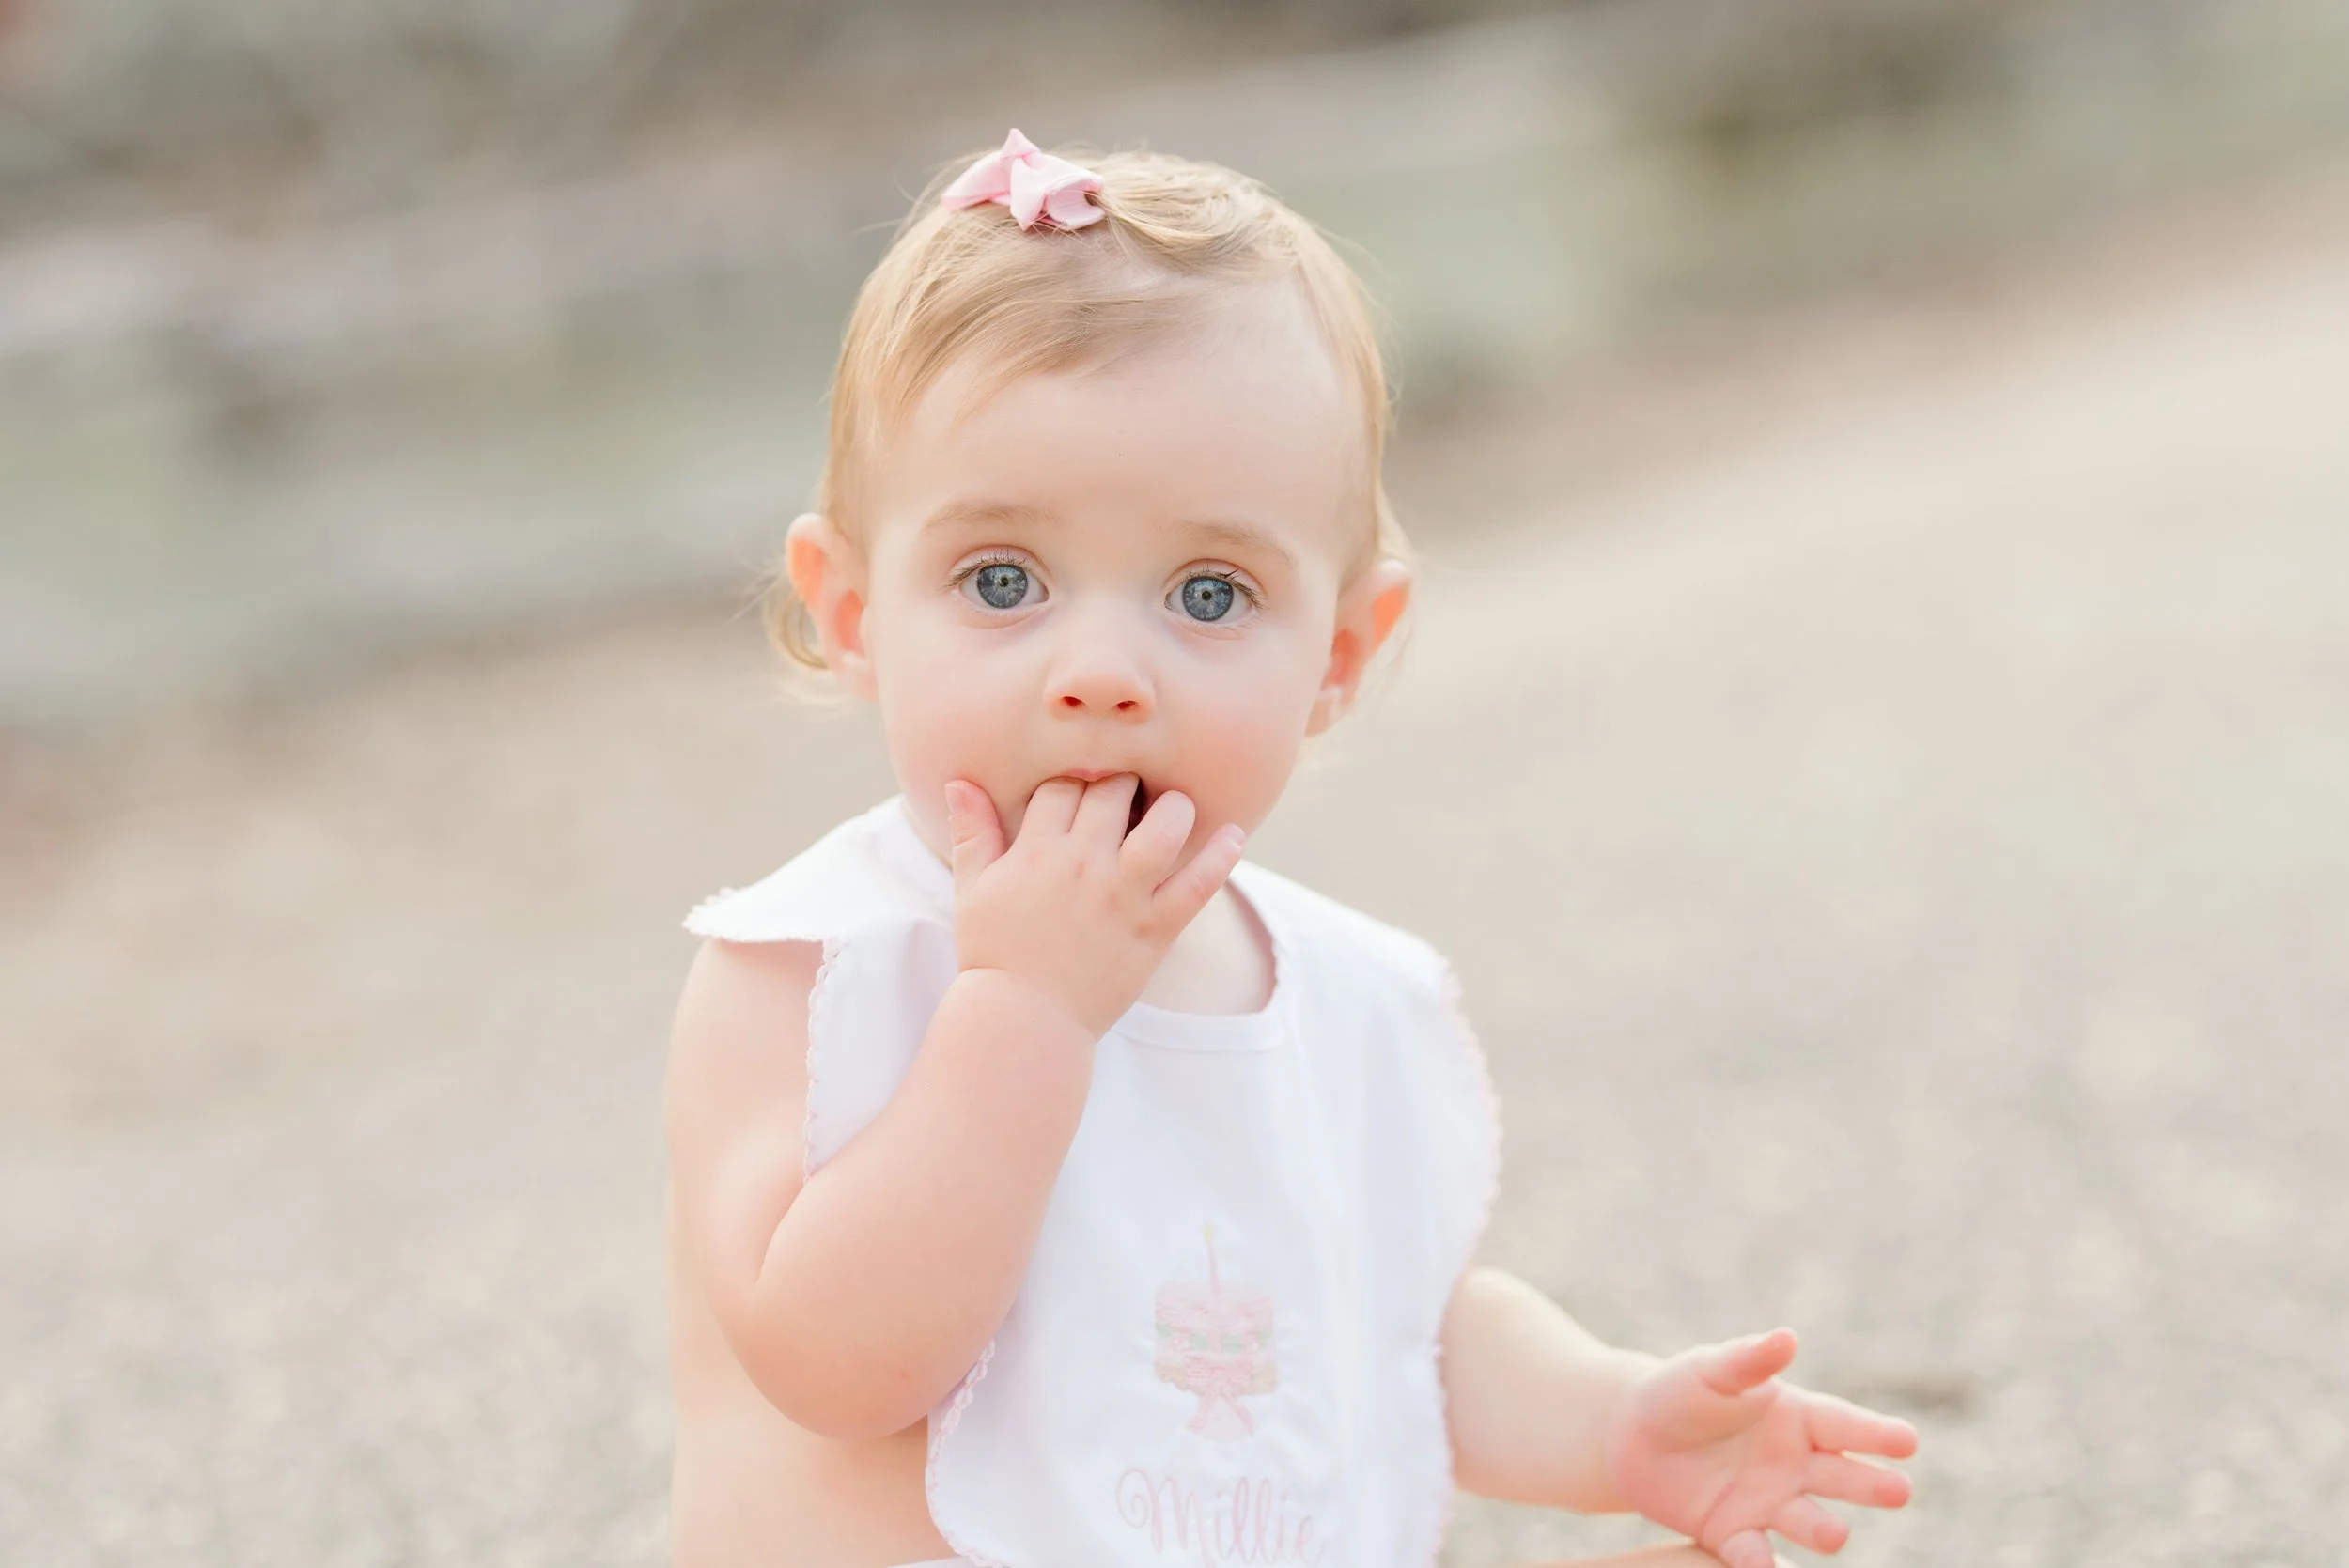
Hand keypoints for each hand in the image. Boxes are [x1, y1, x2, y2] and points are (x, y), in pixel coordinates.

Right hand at [943, 775, 1244, 1037]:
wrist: (1023, 1019)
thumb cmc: (993, 954)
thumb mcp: (972, 889)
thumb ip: (972, 832)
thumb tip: (958, 781)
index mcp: (1037, 851)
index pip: (1063, 786)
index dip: (1074, 781)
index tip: (1081, 792)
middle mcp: (1083, 864)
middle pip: (1114, 792)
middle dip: (1122, 784)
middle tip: (1128, 792)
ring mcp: (1122, 896)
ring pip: (1164, 827)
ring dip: (1174, 807)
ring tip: (1173, 807)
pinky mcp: (1154, 929)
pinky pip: (1198, 885)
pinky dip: (1221, 858)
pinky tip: (1235, 834)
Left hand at [1603, 1329, 1917, 1567]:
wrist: (1633, 1435)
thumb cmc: (1681, 1392)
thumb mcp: (1713, 1370)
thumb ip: (1749, 1359)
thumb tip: (1787, 1337)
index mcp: (1797, 1418)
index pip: (1843, 1424)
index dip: (1875, 1433)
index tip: (1909, 1441)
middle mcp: (1794, 1465)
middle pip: (1841, 1476)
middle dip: (1871, 1485)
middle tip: (1900, 1491)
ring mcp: (1768, 1502)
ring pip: (1807, 1521)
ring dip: (1823, 1530)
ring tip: (1835, 1534)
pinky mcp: (1733, 1533)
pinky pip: (1752, 1551)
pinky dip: (1758, 1561)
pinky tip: (1763, 1565)